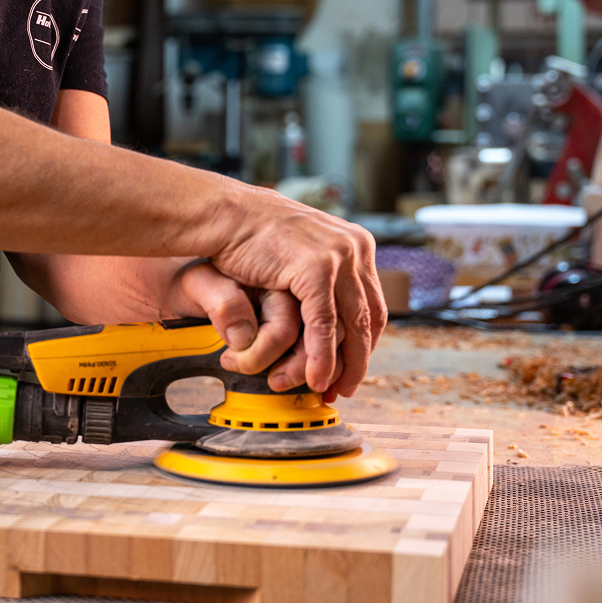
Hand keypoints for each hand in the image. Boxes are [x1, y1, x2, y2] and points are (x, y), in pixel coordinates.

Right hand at [204, 191, 385, 399]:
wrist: (228, 213)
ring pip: (351, 324)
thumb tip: (337, 301)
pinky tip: (315, 377)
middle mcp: (355, 249)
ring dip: (344, 364)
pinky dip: (321, 356)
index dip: (365, 342)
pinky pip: (323, 324)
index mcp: (358, 244)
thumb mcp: (304, 249)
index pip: (373, 303)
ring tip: (331, 389)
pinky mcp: (315, 268)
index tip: (353, 367)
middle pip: (368, 317)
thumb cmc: (256, 233)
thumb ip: (323, 273)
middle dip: (359, 360)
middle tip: (345, 388)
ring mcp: (338, 257)